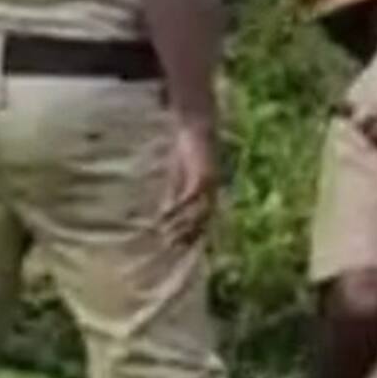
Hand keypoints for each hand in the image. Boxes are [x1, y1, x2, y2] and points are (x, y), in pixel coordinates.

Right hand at [162, 122, 219, 247]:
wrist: (198, 130)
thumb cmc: (188, 153)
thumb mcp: (179, 178)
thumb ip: (174, 196)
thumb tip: (163, 218)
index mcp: (209, 193)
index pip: (203, 219)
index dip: (191, 234)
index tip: (177, 247)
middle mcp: (213, 192)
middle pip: (203, 220)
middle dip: (189, 235)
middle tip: (172, 248)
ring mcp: (209, 185)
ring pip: (198, 213)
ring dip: (182, 226)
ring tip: (167, 238)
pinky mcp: (202, 177)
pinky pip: (189, 198)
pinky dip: (177, 209)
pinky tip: (164, 217)